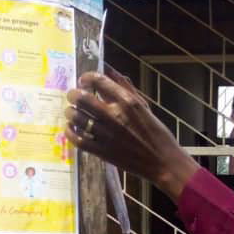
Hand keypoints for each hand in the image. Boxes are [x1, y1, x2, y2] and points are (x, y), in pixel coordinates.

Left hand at [64, 69, 199, 200]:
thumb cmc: (157, 133)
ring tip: (72, 112)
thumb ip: (126, 88)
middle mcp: (114, 115)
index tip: (84, 81)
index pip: (97, 80)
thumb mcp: (144, 106)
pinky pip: (77, 139)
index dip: (86, 77)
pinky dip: (70, 132)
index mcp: (126, 101)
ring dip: (70, 112)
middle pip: (80, 97)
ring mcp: (106, 134)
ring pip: (75, 117)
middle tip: (73, 97)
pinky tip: (71, 129)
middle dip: (73, 94)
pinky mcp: (102, 151)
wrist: (163, 162)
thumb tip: (110, 71)